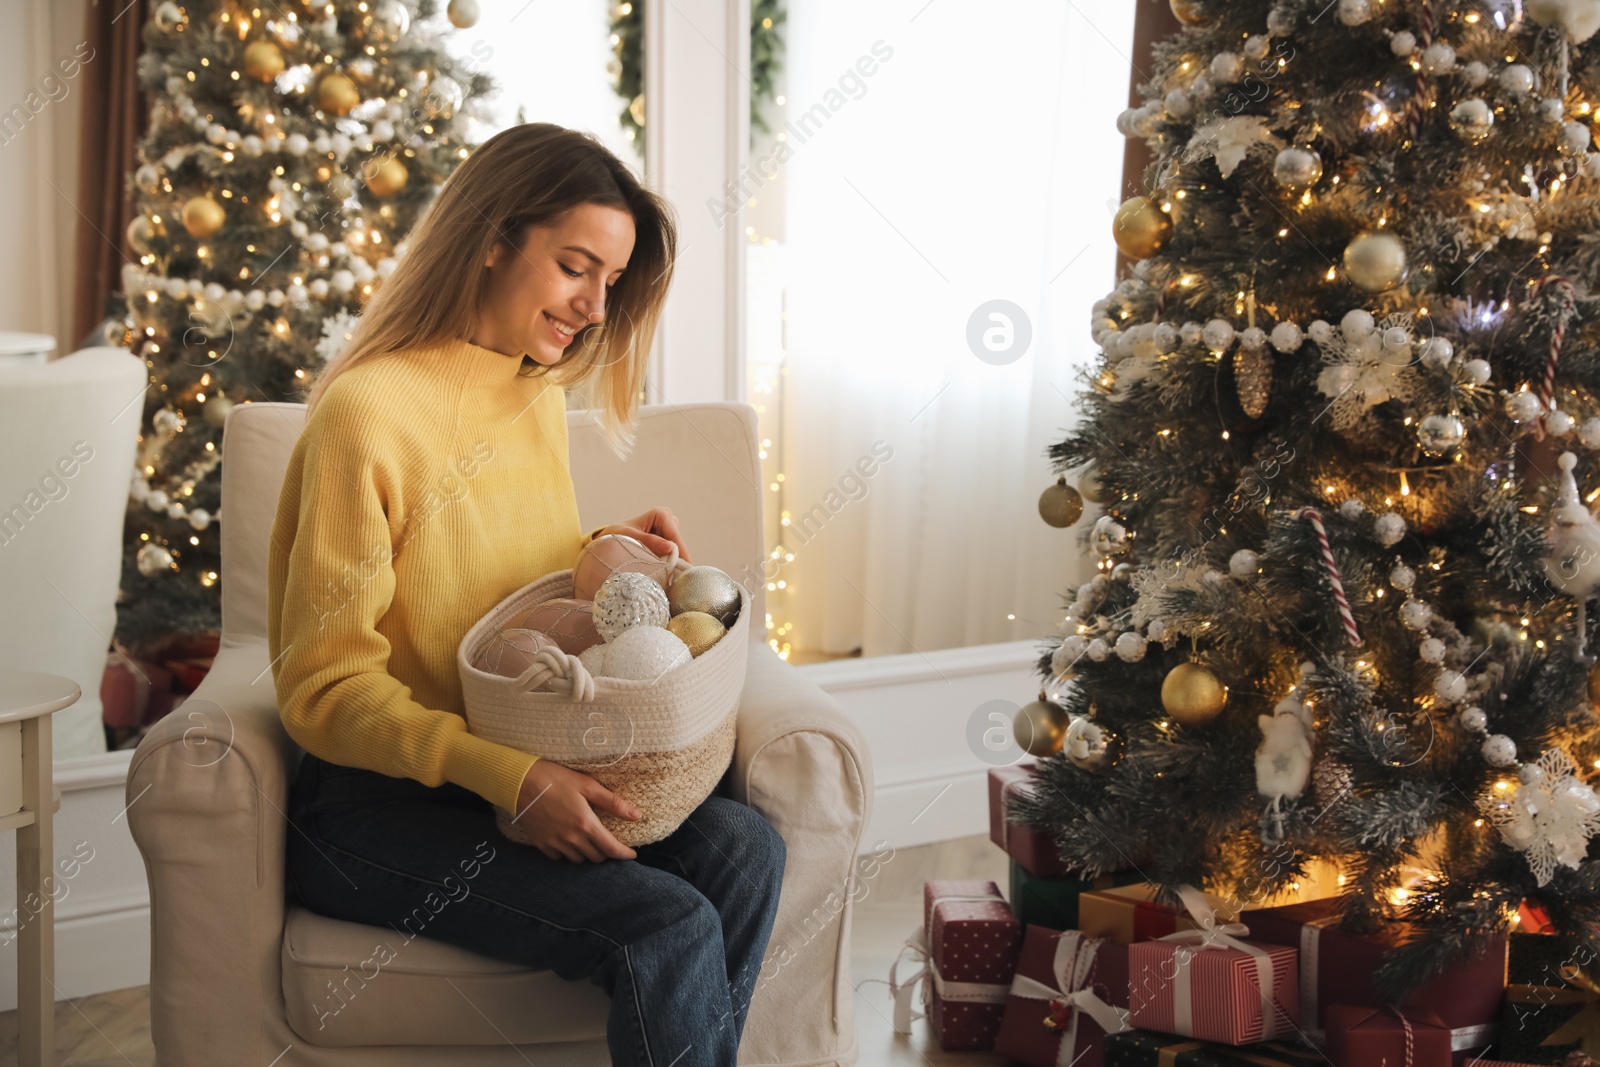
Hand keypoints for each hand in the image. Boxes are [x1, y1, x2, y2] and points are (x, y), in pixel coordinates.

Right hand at [511, 760, 641, 862]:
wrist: (520, 782)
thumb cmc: (555, 779)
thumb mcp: (587, 785)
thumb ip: (613, 803)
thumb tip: (637, 816)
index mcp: (585, 824)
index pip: (611, 848)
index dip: (624, 854)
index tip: (632, 854)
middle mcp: (571, 838)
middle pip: (595, 857)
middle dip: (606, 852)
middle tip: (609, 841)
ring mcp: (555, 843)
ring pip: (578, 859)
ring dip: (587, 853)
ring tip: (589, 840)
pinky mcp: (541, 844)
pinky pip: (559, 857)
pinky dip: (567, 853)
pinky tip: (569, 841)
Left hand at [597, 507, 692, 563]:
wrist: (610, 540)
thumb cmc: (617, 535)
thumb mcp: (629, 537)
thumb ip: (649, 541)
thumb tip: (669, 548)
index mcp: (660, 514)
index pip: (674, 533)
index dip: (681, 550)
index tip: (686, 565)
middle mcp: (667, 521)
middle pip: (678, 541)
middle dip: (676, 556)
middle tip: (673, 572)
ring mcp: (668, 532)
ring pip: (677, 548)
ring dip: (671, 560)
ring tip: (665, 572)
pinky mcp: (666, 542)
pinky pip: (672, 553)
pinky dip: (668, 562)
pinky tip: (665, 571)